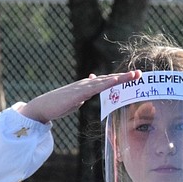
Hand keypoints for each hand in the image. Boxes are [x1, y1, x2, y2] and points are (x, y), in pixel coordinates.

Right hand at [19, 70, 140, 123]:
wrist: (43, 107)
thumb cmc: (58, 105)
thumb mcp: (75, 99)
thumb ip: (83, 94)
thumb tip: (89, 90)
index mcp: (87, 86)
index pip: (106, 81)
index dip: (120, 79)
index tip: (132, 77)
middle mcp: (86, 83)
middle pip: (109, 78)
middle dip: (124, 76)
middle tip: (139, 74)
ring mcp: (82, 86)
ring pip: (105, 81)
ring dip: (120, 78)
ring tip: (133, 75)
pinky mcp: (78, 92)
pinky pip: (96, 87)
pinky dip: (107, 83)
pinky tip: (115, 80)